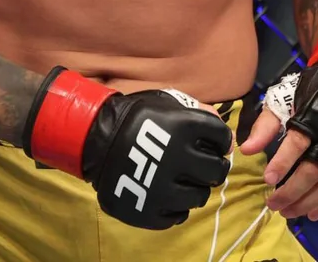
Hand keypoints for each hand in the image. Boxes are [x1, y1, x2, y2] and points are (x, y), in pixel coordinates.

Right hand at [23, 68, 232, 228]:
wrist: (95, 140)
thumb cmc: (135, 116)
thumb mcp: (164, 102)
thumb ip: (195, 109)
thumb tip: (221, 123)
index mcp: (184, 127)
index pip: (222, 138)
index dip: (220, 140)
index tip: (212, 142)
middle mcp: (179, 158)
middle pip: (217, 171)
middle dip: (213, 166)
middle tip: (201, 164)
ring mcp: (165, 188)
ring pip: (200, 196)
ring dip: (194, 187)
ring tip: (180, 177)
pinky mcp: (152, 212)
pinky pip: (179, 215)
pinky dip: (176, 205)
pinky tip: (165, 191)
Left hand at [241, 107, 317, 220]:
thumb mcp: (291, 95)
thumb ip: (268, 122)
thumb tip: (245, 150)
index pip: (303, 136)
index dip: (284, 160)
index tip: (267, 179)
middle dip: (295, 189)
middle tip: (274, 204)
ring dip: (312, 202)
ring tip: (290, 211)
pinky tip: (315, 212)